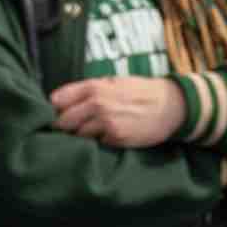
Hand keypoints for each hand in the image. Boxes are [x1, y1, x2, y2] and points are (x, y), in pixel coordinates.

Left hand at [50, 76, 187, 148]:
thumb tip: (60, 102)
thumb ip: (88, 90)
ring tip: (92, 132)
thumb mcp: (113, 82)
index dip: (55, 108)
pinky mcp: (116, 139)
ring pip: (77, 136)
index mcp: (94, 87)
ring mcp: (106, 123)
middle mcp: (97, 104)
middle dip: (64, 126)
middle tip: (71, 127)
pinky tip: (108, 137)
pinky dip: (98, 142)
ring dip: (81, 136)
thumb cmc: (140, 92)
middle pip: (62, 122)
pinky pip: (96, 144)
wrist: (170, 106)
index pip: (57, 100)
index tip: (59, 113)